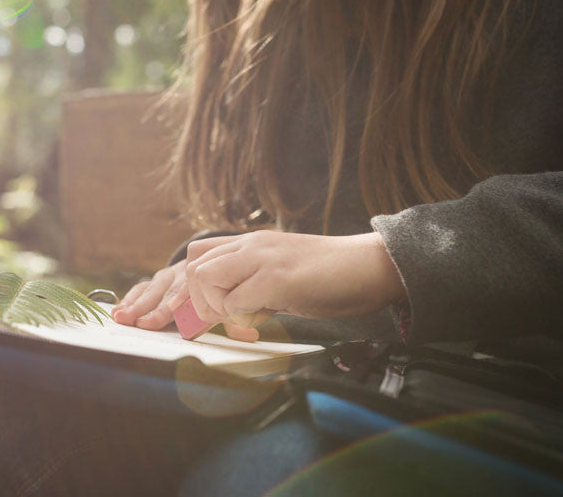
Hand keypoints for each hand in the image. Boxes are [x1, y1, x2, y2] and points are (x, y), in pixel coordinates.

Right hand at [112, 259, 259, 340]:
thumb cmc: (229, 286)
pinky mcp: (160, 279)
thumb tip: (249, 334)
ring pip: (151, 288)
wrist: (225, 258)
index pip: (186, 292)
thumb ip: (237, 319)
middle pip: (165, 290)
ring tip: (120, 316)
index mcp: (203, 277)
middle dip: (148, 306)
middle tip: (134, 320)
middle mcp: (184, 274)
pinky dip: (131, 298)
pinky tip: (117, 309)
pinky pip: (143, 287)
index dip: (173, 306)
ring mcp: (171, 275)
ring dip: (135, 303)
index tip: (162, 316)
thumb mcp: (236, 300)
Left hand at [183, 230, 404, 328]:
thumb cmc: (331, 277)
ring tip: (244, 318)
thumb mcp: (282, 276)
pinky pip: (236, 301)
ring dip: (217, 307)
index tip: (200, 315)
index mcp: (252, 243)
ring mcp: (263, 258)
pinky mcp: (278, 278)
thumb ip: (254, 285)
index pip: (197, 255)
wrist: (371, 266)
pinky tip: (265, 319)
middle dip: (198, 302)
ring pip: (205, 278)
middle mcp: (252, 244)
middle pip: (192, 266)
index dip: (190, 289)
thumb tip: (228, 311)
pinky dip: (242, 318)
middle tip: (224, 320)